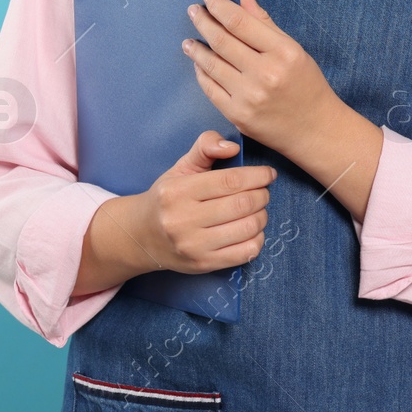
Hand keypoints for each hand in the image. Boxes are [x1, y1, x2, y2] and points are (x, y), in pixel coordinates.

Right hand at [134, 130, 276, 274]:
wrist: (142, 236)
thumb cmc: (168, 198)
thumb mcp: (181, 167)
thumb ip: (206, 147)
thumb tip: (233, 147)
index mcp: (177, 192)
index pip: (230, 181)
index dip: (258, 176)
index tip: (268, 174)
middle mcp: (183, 220)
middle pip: (242, 204)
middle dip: (262, 195)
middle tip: (263, 191)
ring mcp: (194, 246)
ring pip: (248, 228)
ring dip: (262, 215)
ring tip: (257, 209)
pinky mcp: (203, 265)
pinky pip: (246, 252)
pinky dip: (258, 238)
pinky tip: (251, 229)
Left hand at [183, 0, 340, 154]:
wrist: (314, 128)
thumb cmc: (306, 84)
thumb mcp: (293, 48)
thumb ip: (264, 20)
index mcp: (283, 52)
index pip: (240, 22)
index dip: (219, 6)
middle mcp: (265, 73)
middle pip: (222, 41)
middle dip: (203, 22)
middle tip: (193, 11)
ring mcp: (249, 96)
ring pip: (212, 64)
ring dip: (196, 49)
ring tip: (189, 40)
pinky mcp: (237, 115)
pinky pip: (210, 88)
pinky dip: (201, 72)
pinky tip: (198, 63)